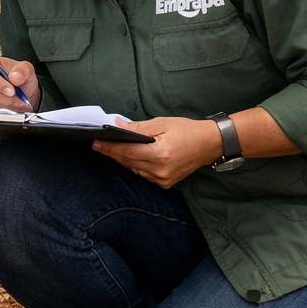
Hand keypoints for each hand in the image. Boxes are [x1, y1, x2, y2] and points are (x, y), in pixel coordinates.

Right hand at [0, 55, 38, 110]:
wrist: (23, 94)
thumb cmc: (21, 79)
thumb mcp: (27, 69)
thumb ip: (23, 69)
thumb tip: (14, 76)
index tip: (12, 91)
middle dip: (6, 99)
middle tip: (21, 101)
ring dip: (7, 107)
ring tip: (20, 105)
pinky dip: (3, 112)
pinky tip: (13, 109)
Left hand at [94, 116, 223, 187]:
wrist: (210, 144)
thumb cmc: (187, 130)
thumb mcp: (162, 124)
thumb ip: (138, 128)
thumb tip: (117, 126)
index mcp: (159, 155)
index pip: (127, 151)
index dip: (110, 147)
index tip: (96, 142)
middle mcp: (160, 171)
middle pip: (128, 161)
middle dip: (112, 153)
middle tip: (97, 145)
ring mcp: (163, 179)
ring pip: (134, 169)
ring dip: (122, 159)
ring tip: (109, 150)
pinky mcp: (166, 183)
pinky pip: (144, 174)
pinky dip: (135, 165)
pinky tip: (127, 157)